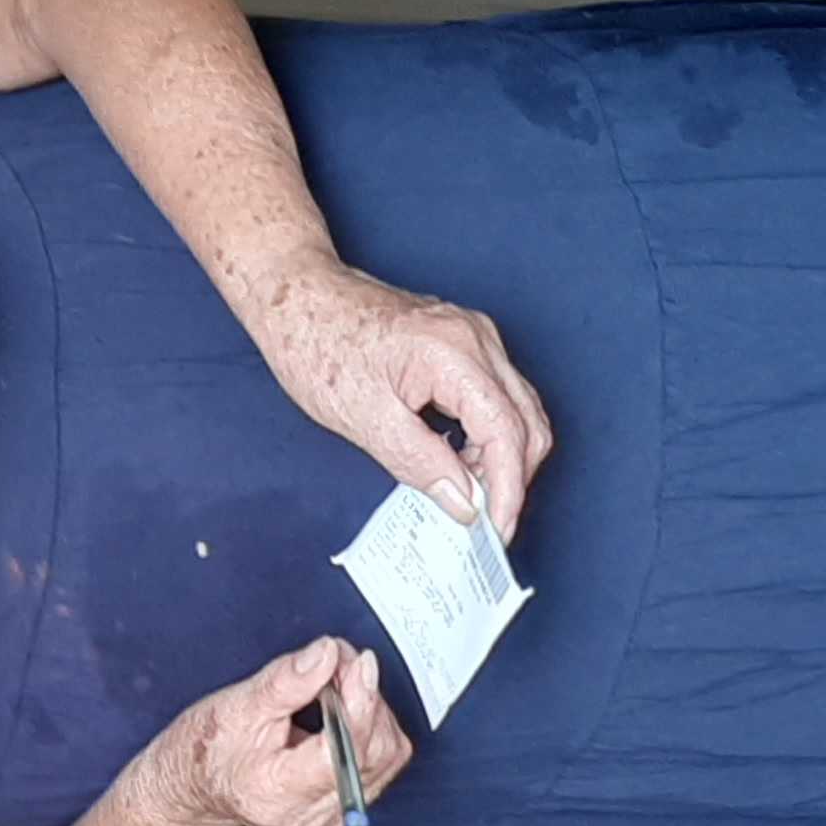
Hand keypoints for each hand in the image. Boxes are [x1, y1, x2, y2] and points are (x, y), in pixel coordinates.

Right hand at [157, 637, 412, 825]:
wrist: (199, 784)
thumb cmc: (209, 752)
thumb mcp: (237, 707)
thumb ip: (287, 682)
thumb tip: (327, 655)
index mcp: (277, 794)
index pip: (342, 752)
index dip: (359, 701)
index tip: (359, 663)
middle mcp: (309, 815)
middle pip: (373, 752)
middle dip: (364, 697)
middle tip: (341, 663)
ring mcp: (329, 816)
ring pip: (386, 756)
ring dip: (371, 710)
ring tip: (336, 685)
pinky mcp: (343, 806)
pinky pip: (382, 763)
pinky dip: (370, 727)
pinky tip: (343, 711)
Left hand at [246, 258, 551, 541]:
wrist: (298, 295)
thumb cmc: (317, 344)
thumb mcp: (364, 418)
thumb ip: (420, 463)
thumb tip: (465, 504)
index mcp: (453, 353)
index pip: (507, 432)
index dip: (508, 489)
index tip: (498, 531)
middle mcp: (475, 337)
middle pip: (528, 422)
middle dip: (512, 478)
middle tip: (482, 522)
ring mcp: (474, 335)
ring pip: (518, 410)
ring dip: (501, 459)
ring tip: (465, 496)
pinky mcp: (464, 341)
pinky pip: (497, 396)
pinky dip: (488, 435)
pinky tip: (458, 461)